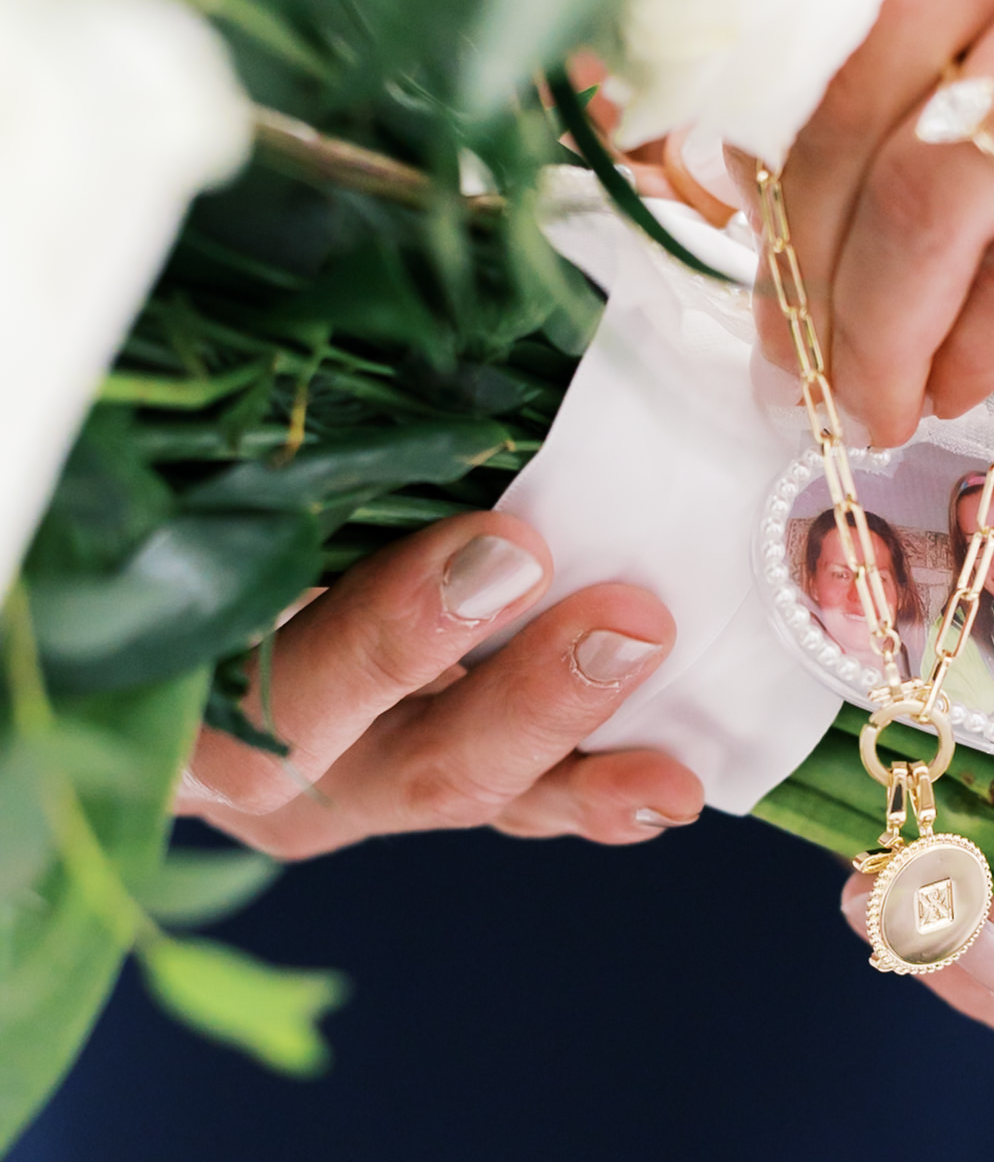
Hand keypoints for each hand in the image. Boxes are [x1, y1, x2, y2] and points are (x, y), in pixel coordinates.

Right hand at [177, 514, 702, 857]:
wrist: (150, 594)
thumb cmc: (164, 500)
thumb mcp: (195, 482)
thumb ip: (269, 469)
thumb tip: (376, 359)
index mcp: (170, 684)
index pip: (272, 689)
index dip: (393, 634)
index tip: (510, 547)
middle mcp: (242, 764)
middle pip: (385, 762)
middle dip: (522, 698)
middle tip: (630, 625)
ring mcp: (326, 784)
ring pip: (455, 788)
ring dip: (573, 754)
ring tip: (675, 752)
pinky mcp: (398, 782)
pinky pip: (498, 802)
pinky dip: (584, 794)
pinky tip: (667, 787)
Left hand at [770, 0, 993, 445]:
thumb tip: (809, 78)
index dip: (733, 98)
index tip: (713, 204)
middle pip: (839, 80)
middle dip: (792, 241)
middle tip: (777, 345)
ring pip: (917, 191)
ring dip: (868, 326)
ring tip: (863, 402)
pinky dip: (973, 352)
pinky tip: (961, 393)